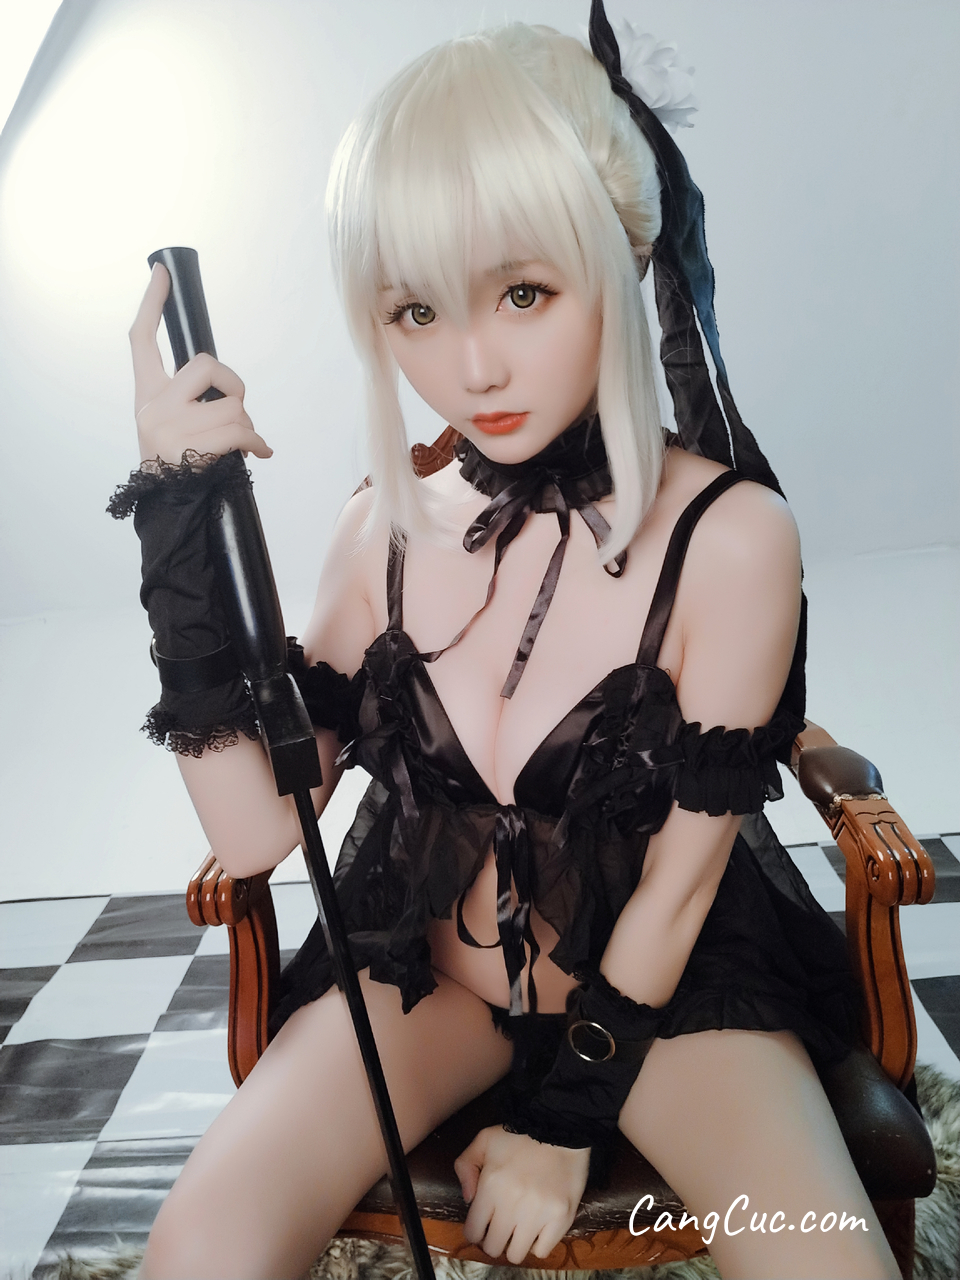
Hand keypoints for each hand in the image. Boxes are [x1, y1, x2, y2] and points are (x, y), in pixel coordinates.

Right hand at [129, 263, 272, 464]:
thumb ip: (189, 400)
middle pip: (206, 365)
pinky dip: (256, 443)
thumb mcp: (171, 426)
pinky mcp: (190, 448)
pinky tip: (258, 453)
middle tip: (236, 409)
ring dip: (246, 425)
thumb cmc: (178, 464)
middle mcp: (152, 405)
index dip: (152, 303)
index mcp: (146, 394)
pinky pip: (240, 432)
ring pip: (232, 405)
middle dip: (234, 385)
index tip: (162, 272)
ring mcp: (169, 426)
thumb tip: (230, 393)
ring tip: (242, 443)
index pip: (141, 340)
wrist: (169, 507)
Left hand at [454, 1125, 588, 1263]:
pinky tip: (537, 1229)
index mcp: (491, 1185)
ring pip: (516, 1254)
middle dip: (493, 1239)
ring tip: (519, 1229)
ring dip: (514, 1244)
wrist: (561, 1126)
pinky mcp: (561, 1218)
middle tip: (501, 1227)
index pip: (473, 1231)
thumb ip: (465, 1165)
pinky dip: (537, 1244)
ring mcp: (538, 1214)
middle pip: (493, 1247)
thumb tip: (468, 1198)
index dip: (475, 1230)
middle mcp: (512, 1204)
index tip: (483, 1224)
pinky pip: (542, 1251)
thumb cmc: (520, 1134)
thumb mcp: (484, 1139)